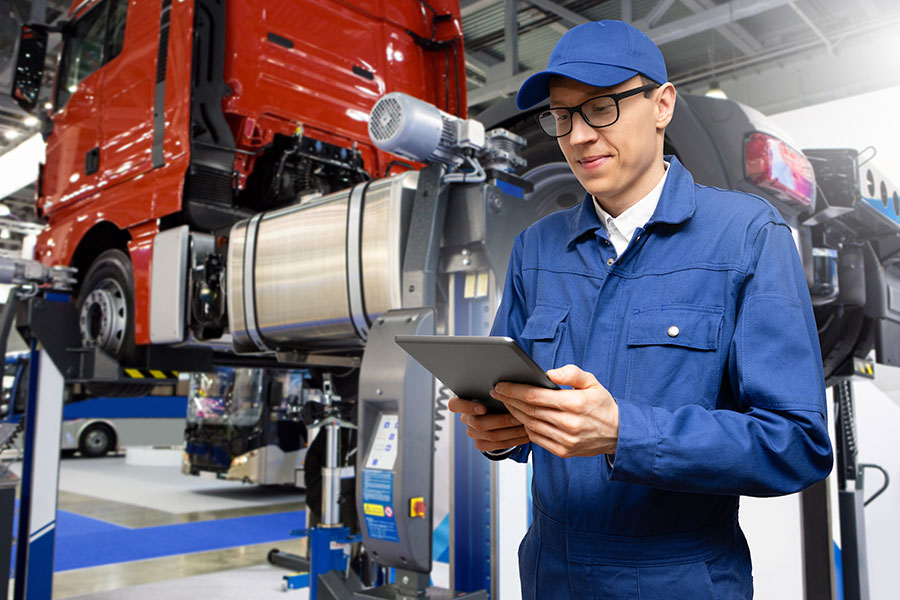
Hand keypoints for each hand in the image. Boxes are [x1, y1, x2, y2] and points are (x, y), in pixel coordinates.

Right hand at [448, 396, 530, 452]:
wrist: (496, 417)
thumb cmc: (495, 399)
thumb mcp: (492, 392)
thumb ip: (495, 390)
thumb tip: (509, 385)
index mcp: (463, 403)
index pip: (454, 405)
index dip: (468, 407)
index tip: (483, 408)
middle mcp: (466, 419)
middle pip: (479, 423)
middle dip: (501, 420)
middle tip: (518, 417)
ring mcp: (473, 433)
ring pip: (491, 435)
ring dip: (512, 431)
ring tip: (526, 425)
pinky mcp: (481, 444)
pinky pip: (498, 445)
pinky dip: (514, 440)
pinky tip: (525, 435)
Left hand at [491, 364, 618, 457]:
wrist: (619, 434)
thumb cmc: (602, 405)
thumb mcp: (592, 382)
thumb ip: (571, 373)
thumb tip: (549, 373)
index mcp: (575, 404)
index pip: (535, 396)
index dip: (514, 390)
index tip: (501, 385)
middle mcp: (569, 424)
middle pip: (529, 410)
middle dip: (509, 400)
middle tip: (496, 392)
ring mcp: (565, 440)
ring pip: (530, 425)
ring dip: (515, 413)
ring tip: (506, 403)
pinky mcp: (563, 451)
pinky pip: (537, 438)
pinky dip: (526, 427)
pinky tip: (521, 418)